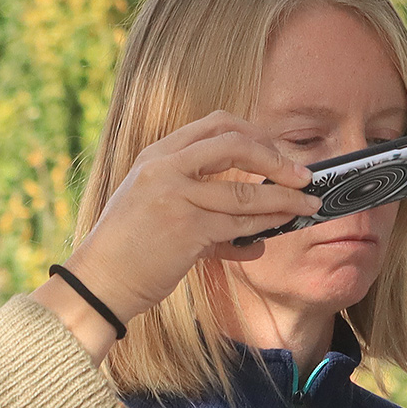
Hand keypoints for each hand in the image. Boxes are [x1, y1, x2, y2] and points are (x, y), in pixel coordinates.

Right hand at [32, 110, 318, 358]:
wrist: (99, 282)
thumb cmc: (130, 248)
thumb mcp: (157, 206)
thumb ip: (199, 199)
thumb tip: (252, 217)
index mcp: (157, 154)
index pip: (215, 125)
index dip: (254, 134)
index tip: (277, 150)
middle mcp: (164, 166)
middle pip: (235, 143)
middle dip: (276, 158)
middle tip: (303, 175)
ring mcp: (175, 195)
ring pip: (246, 191)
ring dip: (284, 199)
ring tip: (307, 206)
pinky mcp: (186, 228)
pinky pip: (239, 224)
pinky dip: (265, 227)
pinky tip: (275, 232)